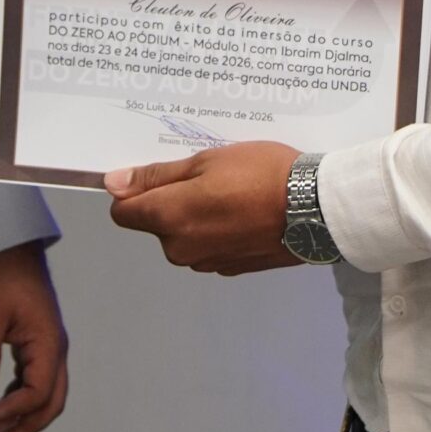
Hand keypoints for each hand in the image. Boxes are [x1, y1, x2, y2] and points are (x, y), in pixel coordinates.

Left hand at [0, 242, 68, 431]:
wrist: (11, 251)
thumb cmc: (1, 278)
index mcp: (48, 343)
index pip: (37, 390)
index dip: (13, 410)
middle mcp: (54, 350)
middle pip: (50, 401)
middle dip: (25, 426)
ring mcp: (48, 349)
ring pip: (45, 395)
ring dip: (23, 418)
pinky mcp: (38, 346)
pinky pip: (34, 382)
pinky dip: (20, 400)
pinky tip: (0, 410)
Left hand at [103, 142, 301, 274]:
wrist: (317, 208)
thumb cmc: (261, 173)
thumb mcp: (208, 161)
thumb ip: (157, 176)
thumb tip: (113, 184)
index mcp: (169, 218)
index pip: (123, 212)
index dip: (134, 191)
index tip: (161, 175)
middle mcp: (180, 249)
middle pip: (156, 224)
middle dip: (171, 203)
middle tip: (209, 178)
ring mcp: (207, 264)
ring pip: (184, 237)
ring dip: (197, 218)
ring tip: (233, 194)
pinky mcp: (231, 270)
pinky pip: (209, 247)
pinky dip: (219, 232)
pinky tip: (246, 215)